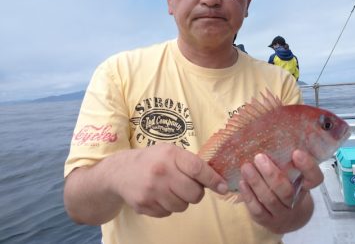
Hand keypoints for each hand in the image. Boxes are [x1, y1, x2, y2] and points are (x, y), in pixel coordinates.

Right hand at [112, 143, 227, 217]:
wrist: (120, 171)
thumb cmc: (153, 160)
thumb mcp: (170, 152)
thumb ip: (191, 163)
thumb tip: (216, 180)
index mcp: (170, 155)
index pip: (198, 169)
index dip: (213, 180)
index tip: (223, 187)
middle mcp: (161, 172)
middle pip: (194, 193)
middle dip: (196, 193)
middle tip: (188, 187)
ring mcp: (151, 190)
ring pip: (182, 206)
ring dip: (181, 201)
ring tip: (170, 189)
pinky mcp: (144, 205)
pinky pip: (168, 213)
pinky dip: (167, 207)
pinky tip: (159, 195)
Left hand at [238, 150, 322, 233]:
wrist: (288, 218)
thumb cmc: (287, 186)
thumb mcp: (292, 174)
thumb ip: (287, 160)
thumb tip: (271, 133)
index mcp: (305, 186)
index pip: (314, 178)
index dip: (307, 167)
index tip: (296, 152)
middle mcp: (295, 202)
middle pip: (286, 191)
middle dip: (272, 174)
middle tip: (259, 157)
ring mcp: (281, 214)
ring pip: (270, 200)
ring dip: (256, 182)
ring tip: (246, 167)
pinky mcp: (267, 221)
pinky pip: (257, 210)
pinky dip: (249, 196)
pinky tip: (242, 182)